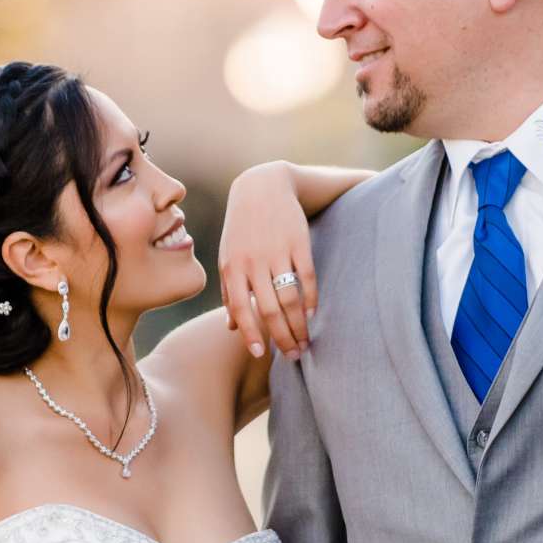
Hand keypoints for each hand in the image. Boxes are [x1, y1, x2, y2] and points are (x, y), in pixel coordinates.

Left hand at [218, 161, 316, 358]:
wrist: (262, 186)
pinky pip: (307, 277)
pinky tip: (313, 314)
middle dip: (282, 337)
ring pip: (289, 298)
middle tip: (294, 355)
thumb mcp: (228, 256)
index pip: (241, 310)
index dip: (251, 335)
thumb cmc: (242, 228)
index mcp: (232, 267)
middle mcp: (253, 262)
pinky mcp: (298, 243)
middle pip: (269, 310)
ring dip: (299, 325)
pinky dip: (311, 299)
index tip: (262, 355)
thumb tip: (231, 328)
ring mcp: (277, 252)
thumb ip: (229, 292)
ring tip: (305, 341)